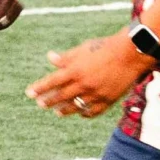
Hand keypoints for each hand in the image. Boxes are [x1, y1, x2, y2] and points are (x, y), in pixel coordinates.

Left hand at [28, 34, 153, 118]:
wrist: (131, 54)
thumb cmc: (105, 47)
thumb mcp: (83, 48)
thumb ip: (66, 57)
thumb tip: (50, 57)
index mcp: (76, 70)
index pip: (51, 82)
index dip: (39, 88)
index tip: (29, 93)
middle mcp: (84, 84)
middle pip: (61, 97)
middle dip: (48, 101)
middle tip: (40, 103)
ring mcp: (96, 94)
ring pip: (75, 107)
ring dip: (64, 110)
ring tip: (57, 111)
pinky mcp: (108, 100)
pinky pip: (92, 111)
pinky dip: (84, 113)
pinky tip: (80, 113)